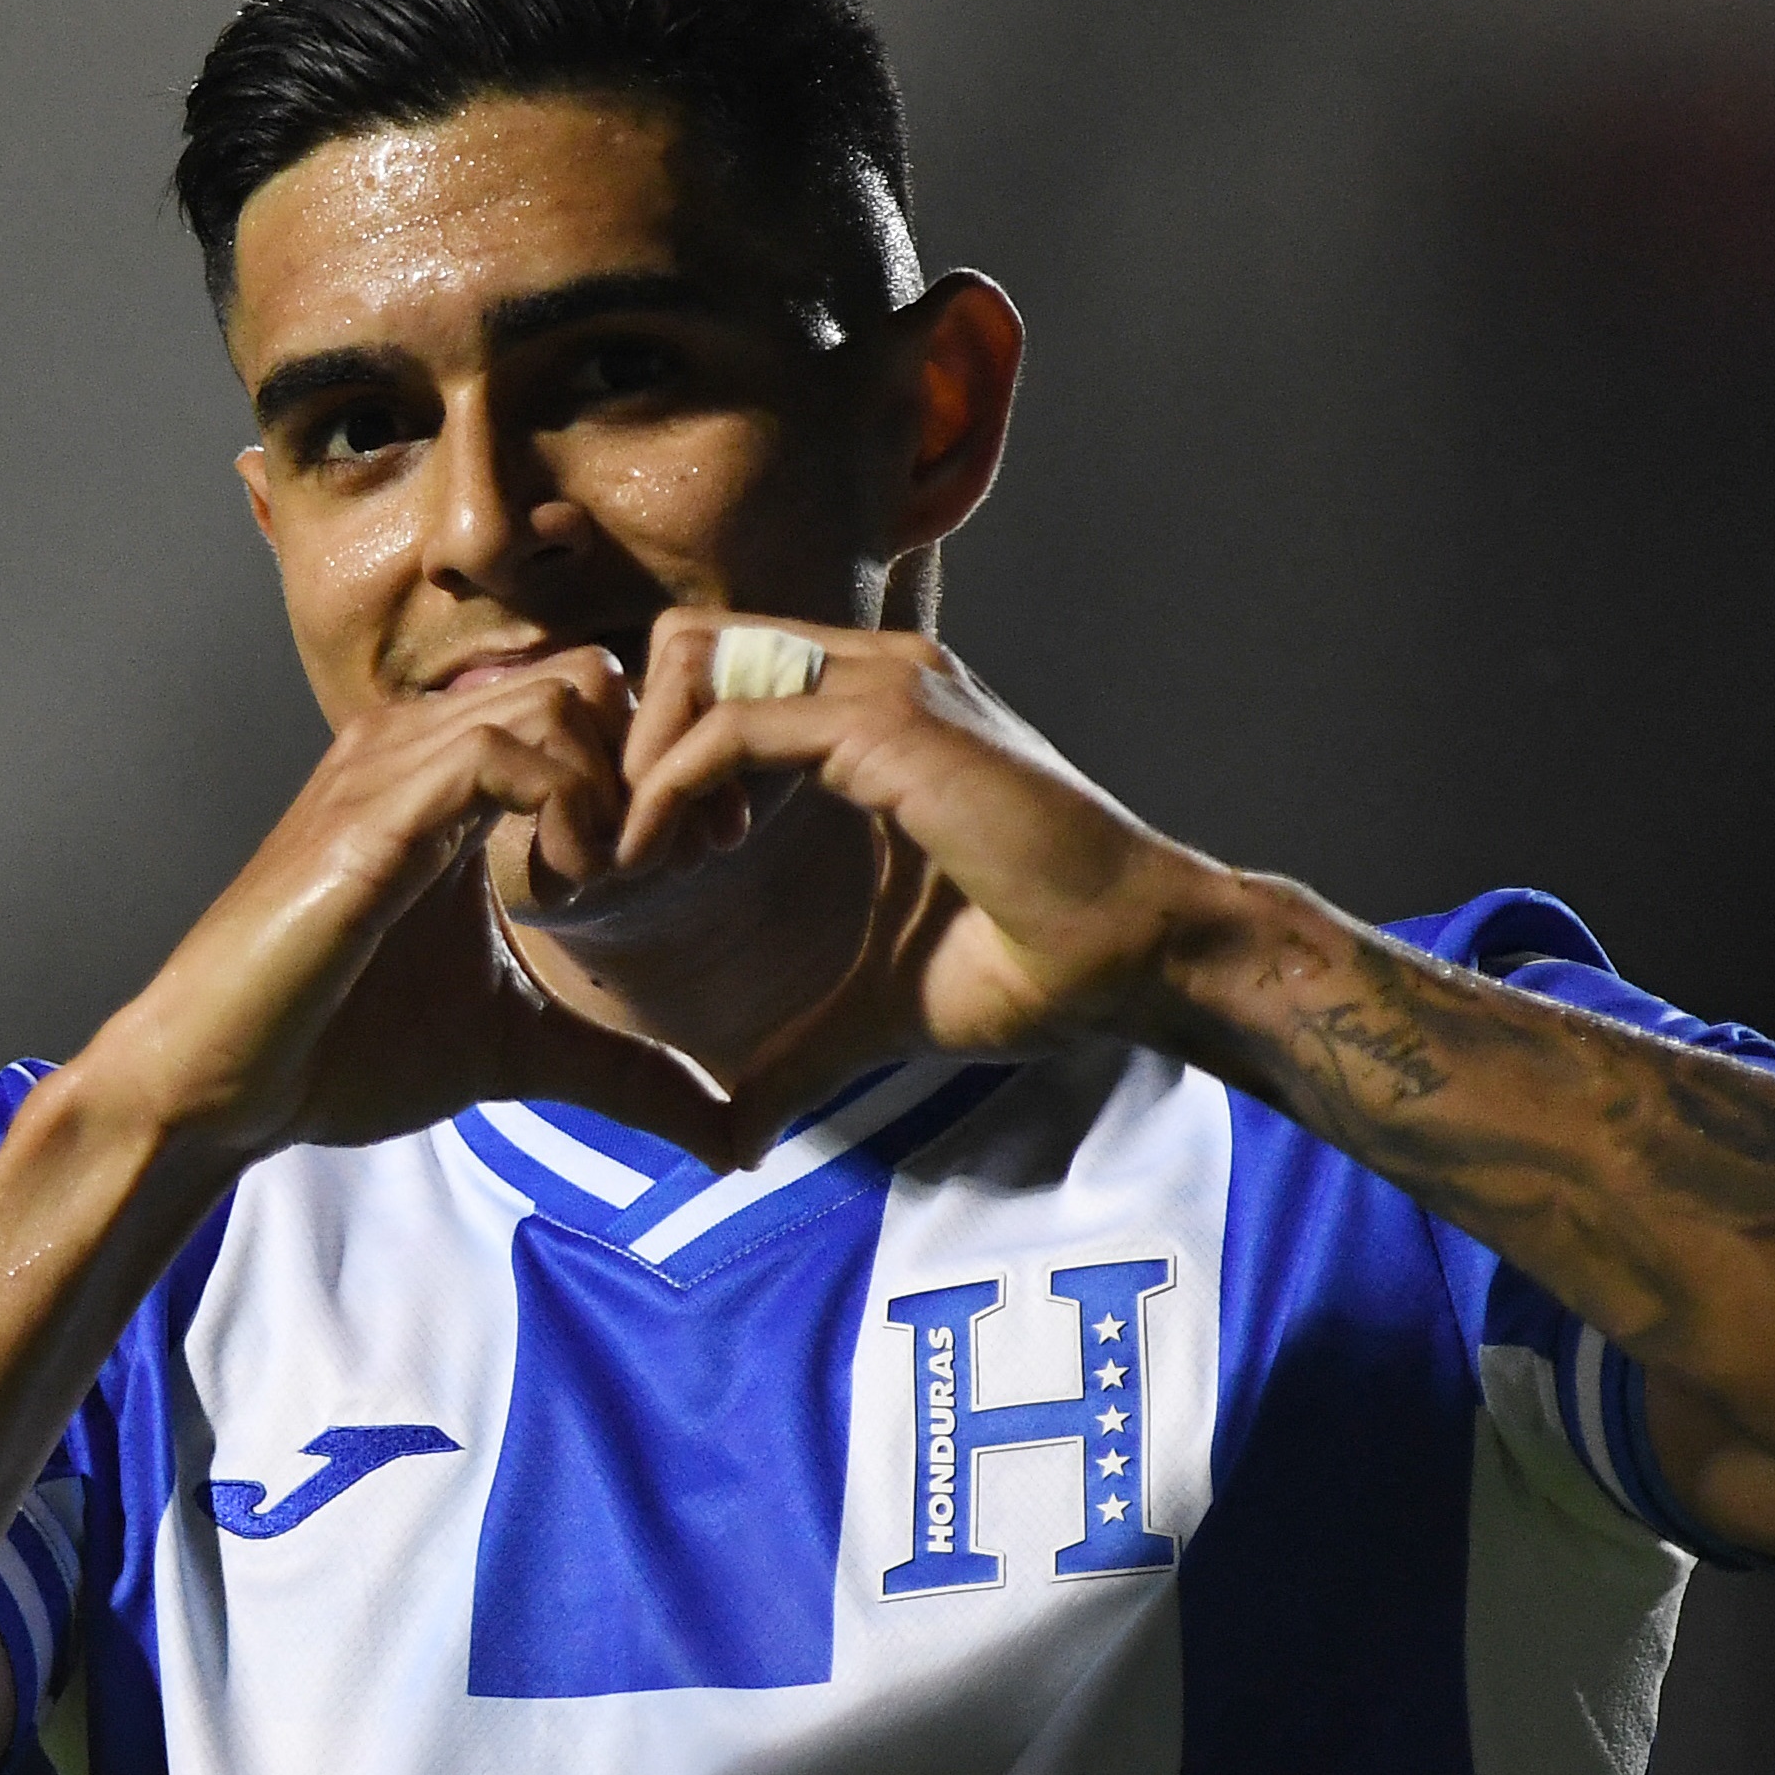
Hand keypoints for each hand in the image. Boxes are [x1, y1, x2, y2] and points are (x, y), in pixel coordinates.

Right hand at [81, 646, 736, 1162]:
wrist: (219, 1086)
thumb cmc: (346, 1051)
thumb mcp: (520, 1052)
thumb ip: (627, 1071)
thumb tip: (735, 1133)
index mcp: (451, 775)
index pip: (595, 698)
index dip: (666, 769)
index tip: (698, 859)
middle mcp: (420, 744)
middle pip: (595, 677)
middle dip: (657, 765)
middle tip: (667, 868)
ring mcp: (391, 766)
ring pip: (560, 698)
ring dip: (613, 788)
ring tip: (606, 885)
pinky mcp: (372, 812)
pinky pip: (501, 750)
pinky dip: (564, 805)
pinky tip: (564, 887)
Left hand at [615, 609, 1219, 1100]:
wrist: (1136, 957)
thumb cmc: (1033, 968)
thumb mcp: (880, 1004)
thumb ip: (800, 1051)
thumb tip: (737, 1133)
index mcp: (881, 709)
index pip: (727, 671)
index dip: (670, 754)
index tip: (672, 854)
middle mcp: (882, 673)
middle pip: (692, 642)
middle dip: (637, 735)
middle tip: (643, 842)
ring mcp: (889, 685)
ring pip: (699, 662)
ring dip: (644, 757)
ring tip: (649, 853)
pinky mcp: (891, 724)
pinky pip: (733, 723)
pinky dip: (673, 784)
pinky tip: (668, 856)